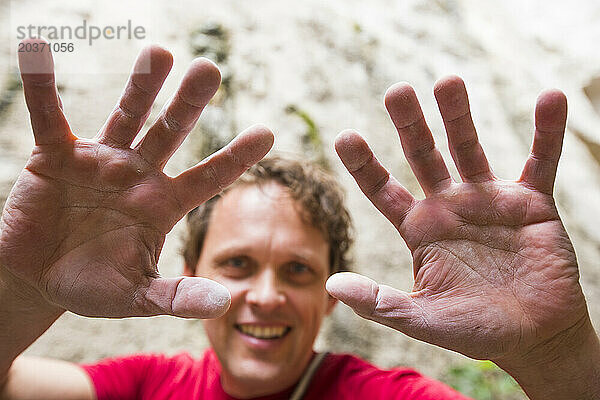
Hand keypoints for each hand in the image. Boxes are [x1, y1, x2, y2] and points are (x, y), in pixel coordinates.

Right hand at [0, 39, 272, 319]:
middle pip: (171, 132)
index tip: (268, 133)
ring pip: (127, 115)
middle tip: (211, 70)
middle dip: (190, 103)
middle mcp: (139, 175)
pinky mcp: (56, 156)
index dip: (237, 156)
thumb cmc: (92, 286)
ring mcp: (101, 161)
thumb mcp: (136, 297)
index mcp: (164, 204)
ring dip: (141, 84)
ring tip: (160, 52)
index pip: (209, 176)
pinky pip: (50, 118)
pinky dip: (44, 88)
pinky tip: (40, 49)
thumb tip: (225, 302)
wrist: (37, 279)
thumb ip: (175, 297)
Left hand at [327, 76, 589, 363]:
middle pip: (422, 155)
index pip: (382, 190)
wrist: (535, 337)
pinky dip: (546, 133)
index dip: (364, 165)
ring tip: (448, 80)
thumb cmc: (476, 330)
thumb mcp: (422, 319)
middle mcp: (449, 206)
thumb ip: (380, 303)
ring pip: (469, 148)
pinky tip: (549, 99)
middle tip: (395, 91)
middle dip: (409, 123)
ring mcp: (489, 200)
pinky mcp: (532, 203)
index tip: (344, 136)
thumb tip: (331, 284)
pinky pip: (541, 161)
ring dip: (459, 115)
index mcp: (419, 229)